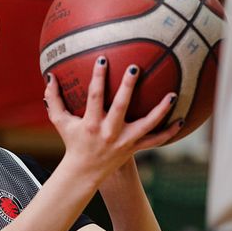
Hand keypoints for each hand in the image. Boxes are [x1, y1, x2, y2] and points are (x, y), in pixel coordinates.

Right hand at [44, 57, 180, 181]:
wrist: (84, 172)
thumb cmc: (73, 142)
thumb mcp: (60, 122)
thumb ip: (54, 99)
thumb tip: (49, 76)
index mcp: (91, 123)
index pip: (94, 96)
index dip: (98, 77)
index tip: (103, 58)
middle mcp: (109, 132)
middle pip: (120, 106)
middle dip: (127, 87)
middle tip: (134, 68)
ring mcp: (125, 141)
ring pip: (146, 125)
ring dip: (160, 110)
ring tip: (172, 95)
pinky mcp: (135, 147)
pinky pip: (155, 140)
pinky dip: (169, 132)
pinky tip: (182, 119)